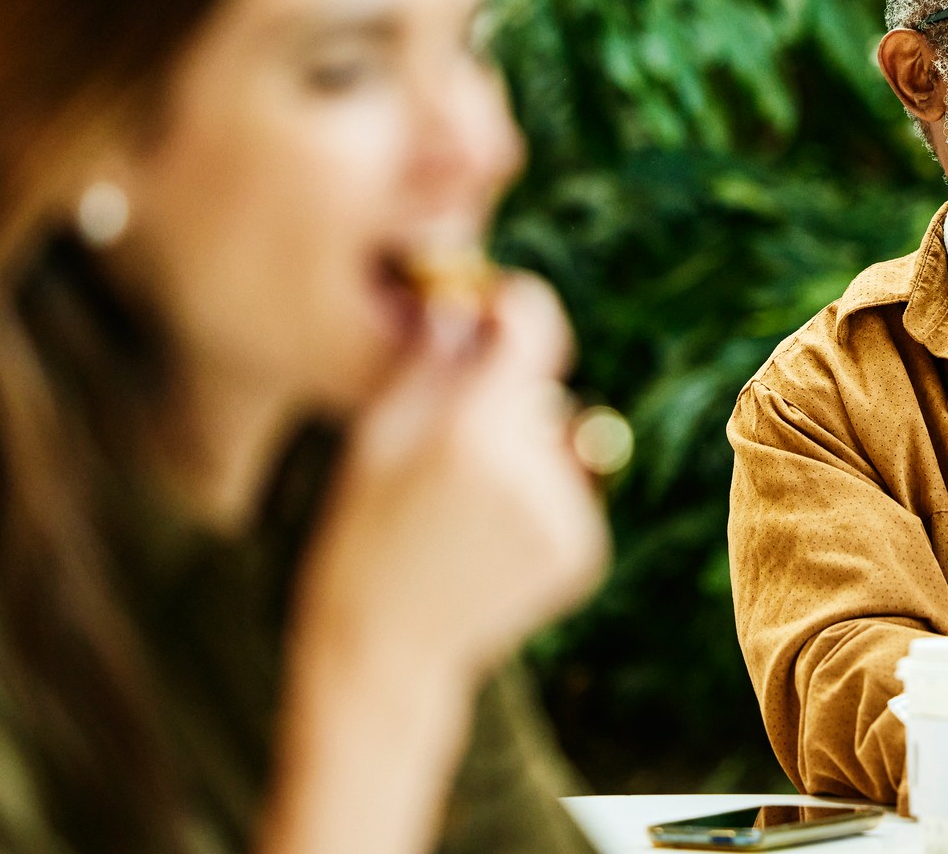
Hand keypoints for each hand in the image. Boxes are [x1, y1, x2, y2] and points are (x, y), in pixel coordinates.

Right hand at [296, 272, 608, 687]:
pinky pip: (573, 497)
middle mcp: (529, 466)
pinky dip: (541, 507)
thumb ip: (431, 359)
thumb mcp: (377, 435)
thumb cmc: (364, 529)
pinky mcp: (584, 551)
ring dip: (526, 459)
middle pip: (543, 391)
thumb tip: (470, 301)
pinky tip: (488, 543)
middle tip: (446, 457)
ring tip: (462, 511)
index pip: (533, 324)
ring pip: (561, 446)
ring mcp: (563, 513)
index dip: (518, 313)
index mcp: (470, 427)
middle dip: (507, 403)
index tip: (497, 317)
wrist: (382, 646)